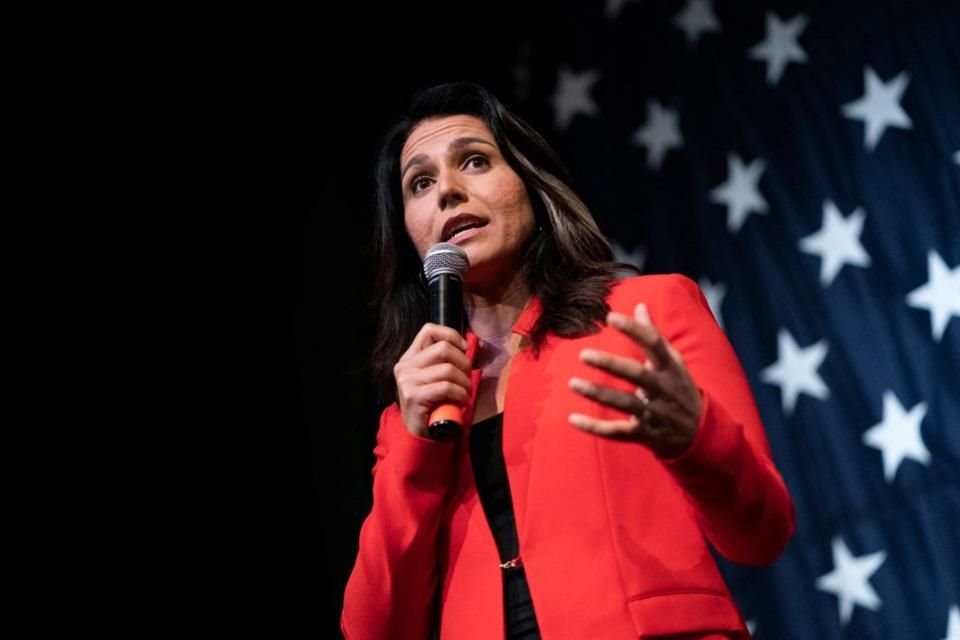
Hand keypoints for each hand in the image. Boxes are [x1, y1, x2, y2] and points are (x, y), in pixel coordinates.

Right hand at [394, 324, 471, 437]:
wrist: (419, 435)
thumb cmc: (432, 405)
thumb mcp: (436, 378)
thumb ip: (446, 361)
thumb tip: (473, 344)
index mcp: (409, 358)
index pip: (429, 331)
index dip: (451, 335)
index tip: (464, 349)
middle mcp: (405, 366)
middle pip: (443, 348)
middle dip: (463, 362)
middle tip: (468, 378)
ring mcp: (407, 381)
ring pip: (447, 369)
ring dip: (464, 382)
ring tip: (466, 393)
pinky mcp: (413, 396)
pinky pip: (446, 387)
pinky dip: (460, 394)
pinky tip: (462, 402)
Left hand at [568, 303, 701, 458]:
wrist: (700, 432)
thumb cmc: (679, 388)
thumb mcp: (673, 361)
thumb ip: (654, 335)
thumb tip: (639, 306)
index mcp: (670, 368)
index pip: (653, 344)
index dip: (634, 329)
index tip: (611, 316)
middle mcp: (663, 389)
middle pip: (636, 374)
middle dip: (610, 364)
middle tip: (583, 354)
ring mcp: (654, 413)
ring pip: (624, 403)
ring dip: (598, 394)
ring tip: (572, 383)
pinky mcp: (643, 433)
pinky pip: (617, 432)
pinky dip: (595, 427)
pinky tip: (573, 419)